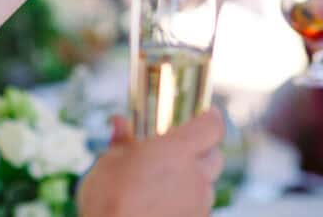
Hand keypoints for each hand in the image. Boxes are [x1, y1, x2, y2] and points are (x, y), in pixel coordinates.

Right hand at [77, 110, 224, 216]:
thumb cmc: (109, 202)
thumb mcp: (108, 164)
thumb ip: (122, 142)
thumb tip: (120, 123)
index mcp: (178, 151)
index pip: (213, 126)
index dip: (211, 119)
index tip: (207, 114)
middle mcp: (197, 177)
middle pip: (214, 157)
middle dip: (201, 153)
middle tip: (178, 155)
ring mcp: (199, 205)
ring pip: (206, 186)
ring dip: (192, 182)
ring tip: (164, 187)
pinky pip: (197, 209)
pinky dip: (185, 205)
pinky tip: (162, 208)